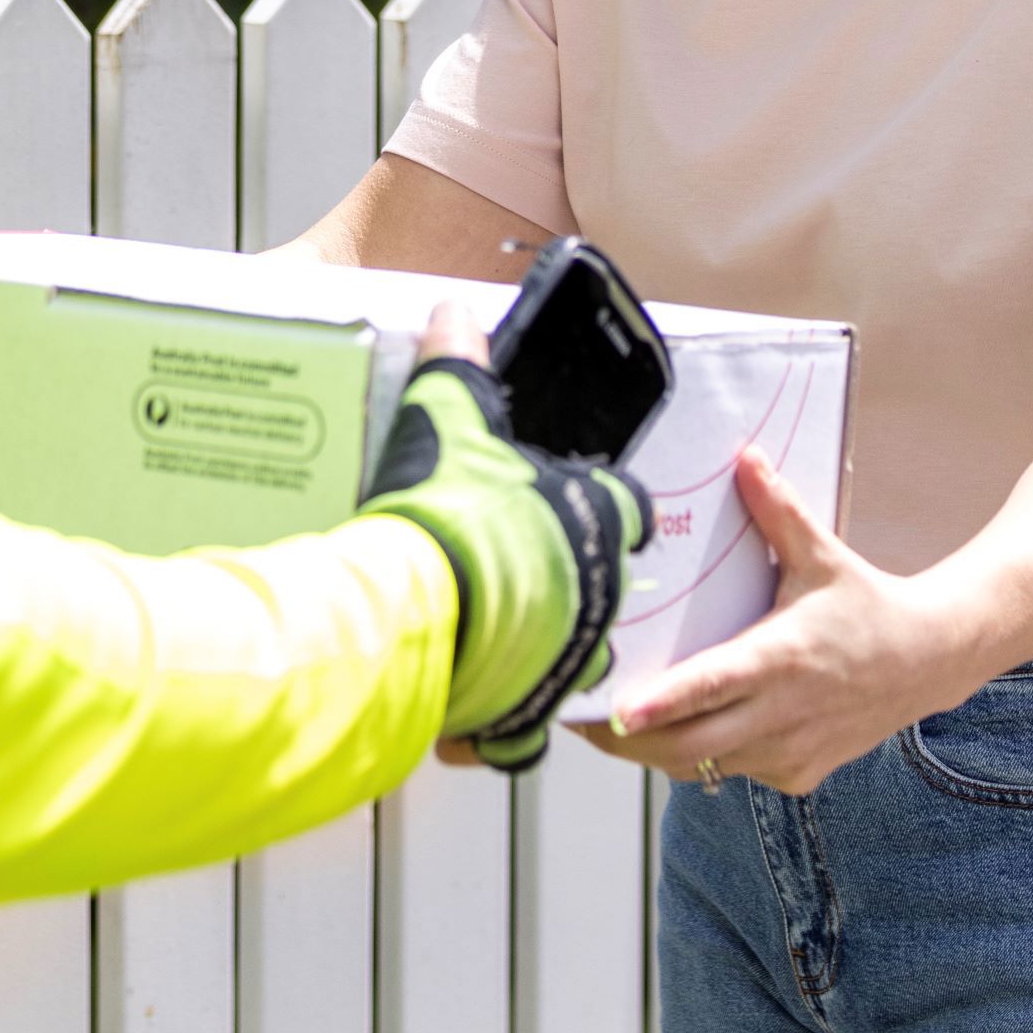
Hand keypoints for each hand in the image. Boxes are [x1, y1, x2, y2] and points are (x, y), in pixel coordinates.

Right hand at [356, 314, 651, 772]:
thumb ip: (456, 365)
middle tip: (517, 566)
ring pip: (573, 654)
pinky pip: (527, 716)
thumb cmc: (442, 510)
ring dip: (540, 643)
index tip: (563, 503)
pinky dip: (501, 709)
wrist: (408, 609)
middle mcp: (597, 590)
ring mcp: (569, 655)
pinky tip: (468, 688)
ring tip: (491, 630)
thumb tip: (454, 316)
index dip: (593, 502)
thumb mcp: (448, 415)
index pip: (625, 506)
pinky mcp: (531, 707)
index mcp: (593, 517)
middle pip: (602, 582)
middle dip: (564, 576)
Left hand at [575, 446, 967, 796]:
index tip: (617, 713)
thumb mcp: (822, 556)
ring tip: (606, 727)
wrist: (927, 663)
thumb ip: (778, 511)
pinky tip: (676, 731)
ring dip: (656, 750)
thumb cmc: (866, 605)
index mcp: (781, 658)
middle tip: (574, 716)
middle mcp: (782, 714)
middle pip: (688, 744)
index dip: (662, 703)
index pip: (711, 686)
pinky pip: (732, 771)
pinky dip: (701, 757)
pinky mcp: (797, 775)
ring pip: (703, 765)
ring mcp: (789, 752)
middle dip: (626, 740)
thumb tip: (745, 456)